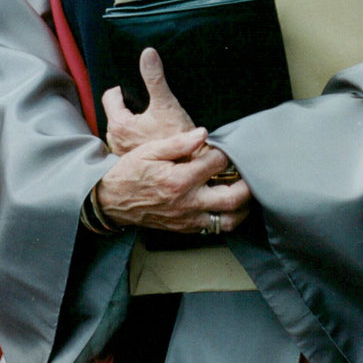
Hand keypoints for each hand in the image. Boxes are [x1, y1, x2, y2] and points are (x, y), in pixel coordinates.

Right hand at [95, 127, 250, 233]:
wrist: (111, 201)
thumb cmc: (130, 172)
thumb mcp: (150, 150)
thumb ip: (179, 143)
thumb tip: (203, 133)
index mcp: (180, 179)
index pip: (217, 163)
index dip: (227, 152)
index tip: (229, 145)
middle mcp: (187, 202)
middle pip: (232, 197)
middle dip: (247, 184)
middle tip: (251, 172)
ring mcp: (187, 218)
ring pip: (228, 220)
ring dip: (243, 207)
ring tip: (246, 192)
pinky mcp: (184, 228)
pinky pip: (214, 229)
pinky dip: (226, 218)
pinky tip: (228, 206)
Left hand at [102, 47, 194, 154]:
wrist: (189, 168)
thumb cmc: (176, 139)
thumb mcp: (166, 104)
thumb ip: (155, 78)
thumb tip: (148, 53)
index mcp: (119, 125)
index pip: (110, 96)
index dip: (124, 89)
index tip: (138, 90)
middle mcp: (115, 141)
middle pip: (117, 113)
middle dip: (130, 107)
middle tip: (149, 106)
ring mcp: (123, 153)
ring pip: (124, 129)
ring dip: (134, 124)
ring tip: (152, 122)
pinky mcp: (132, 162)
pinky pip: (130, 143)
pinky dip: (138, 138)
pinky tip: (154, 136)